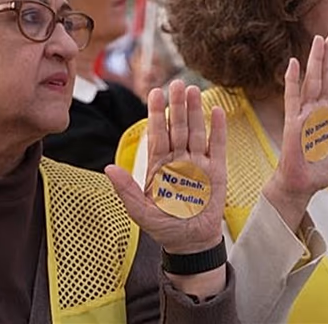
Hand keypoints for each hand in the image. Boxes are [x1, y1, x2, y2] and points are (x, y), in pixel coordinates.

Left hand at [106, 80, 226, 254]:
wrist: (190, 243)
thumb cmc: (164, 227)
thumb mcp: (140, 211)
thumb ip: (126, 190)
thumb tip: (109, 168)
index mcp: (160, 165)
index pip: (158, 134)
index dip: (156, 114)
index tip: (155, 93)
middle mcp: (179, 159)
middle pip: (178, 127)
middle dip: (177, 106)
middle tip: (177, 83)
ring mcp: (199, 164)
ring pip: (197, 132)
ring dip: (196, 112)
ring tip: (194, 91)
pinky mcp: (217, 172)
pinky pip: (218, 147)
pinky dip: (219, 129)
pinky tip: (217, 111)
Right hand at [263, 28, 327, 230]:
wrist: (301, 186)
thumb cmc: (318, 169)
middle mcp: (317, 110)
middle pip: (325, 76)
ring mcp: (304, 114)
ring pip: (312, 82)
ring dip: (316, 62)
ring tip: (318, 40)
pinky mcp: (293, 123)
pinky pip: (292, 99)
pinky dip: (292, 81)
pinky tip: (292, 64)